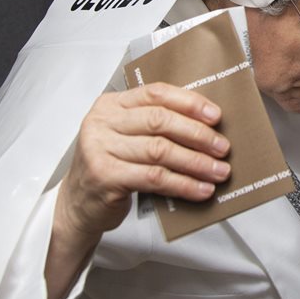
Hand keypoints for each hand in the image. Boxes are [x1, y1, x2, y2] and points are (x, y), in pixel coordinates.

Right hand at [56, 82, 231, 240]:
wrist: (77, 204)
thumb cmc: (110, 166)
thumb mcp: (126, 137)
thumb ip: (154, 125)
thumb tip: (206, 125)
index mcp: (111, 104)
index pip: (156, 94)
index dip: (189, 103)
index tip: (215, 116)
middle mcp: (103, 122)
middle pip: (160, 121)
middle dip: (198, 134)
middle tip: (222, 147)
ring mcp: (101, 149)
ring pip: (160, 151)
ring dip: (196, 162)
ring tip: (218, 171)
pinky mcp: (105, 176)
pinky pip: (154, 178)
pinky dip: (183, 184)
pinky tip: (200, 189)